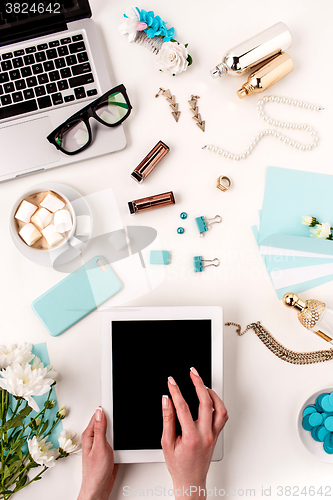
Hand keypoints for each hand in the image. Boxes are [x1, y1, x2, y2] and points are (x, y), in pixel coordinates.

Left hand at [78, 407, 118, 499]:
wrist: (99, 489)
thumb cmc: (95, 472)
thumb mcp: (100, 447)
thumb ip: (100, 428)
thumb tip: (100, 412)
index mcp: (89, 434)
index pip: (98, 415)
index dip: (107, 408)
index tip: (114, 401)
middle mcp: (94, 438)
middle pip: (106, 421)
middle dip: (114, 419)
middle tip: (120, 420)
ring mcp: (101, 444)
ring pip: (112, 430)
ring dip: (117, 431)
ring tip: (121, 433)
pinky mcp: (107, 450)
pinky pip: (115, 439)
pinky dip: (119, 439)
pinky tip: (122, 442)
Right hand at [161, 368, 227, 498]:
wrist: (191, 481)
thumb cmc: (178, 465)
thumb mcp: (167, 443)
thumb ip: (167, 419)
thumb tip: (166, 400)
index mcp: (191, 437)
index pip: (183, 408)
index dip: (176, 391)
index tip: (171, 381)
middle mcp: (205, 435)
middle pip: (206, 402)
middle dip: (198, 383)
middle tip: (192, 373)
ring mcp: (213, 435)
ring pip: (220, 408)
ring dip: (212, 393)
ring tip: (202, 384)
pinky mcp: (217, 435)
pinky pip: (223, 416)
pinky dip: (218, 404)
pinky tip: (210, 398)